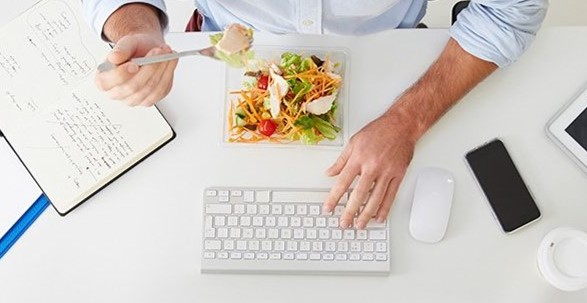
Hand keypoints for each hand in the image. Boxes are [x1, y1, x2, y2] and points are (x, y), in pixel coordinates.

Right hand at [95, 33, 177, 105]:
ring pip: (150, 89)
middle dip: (149, 67)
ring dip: (161, 70)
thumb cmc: (133, 49)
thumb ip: (120, 49)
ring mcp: (134, 99)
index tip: (134, 64)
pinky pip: (161, 91)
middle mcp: (117, 94)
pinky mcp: (150, 100)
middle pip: (134, 87)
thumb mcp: (125, 43)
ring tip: (166, 54)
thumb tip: (114, 57)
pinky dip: (168, 75)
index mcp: (104, 81)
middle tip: (158, 51)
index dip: (122, 74)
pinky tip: (170, 62)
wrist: (145, 50)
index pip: (108, 82)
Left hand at [323, 112, 416, 228]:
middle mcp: (372, 166)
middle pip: (359, 194)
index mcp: (359, 158)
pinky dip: (384, 208)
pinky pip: (391, 195)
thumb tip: (329, 173)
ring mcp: (387, 172)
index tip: (328, 208)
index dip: (334, 198)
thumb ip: (341, 160)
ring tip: (360, 225)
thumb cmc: (378, 131)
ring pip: (375, 198)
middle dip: (350, 212)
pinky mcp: (398, 175)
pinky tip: (379, 217)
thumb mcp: (354, 141)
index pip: (343, 183)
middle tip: (344, 224)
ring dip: (366, 214)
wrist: (402, 125)